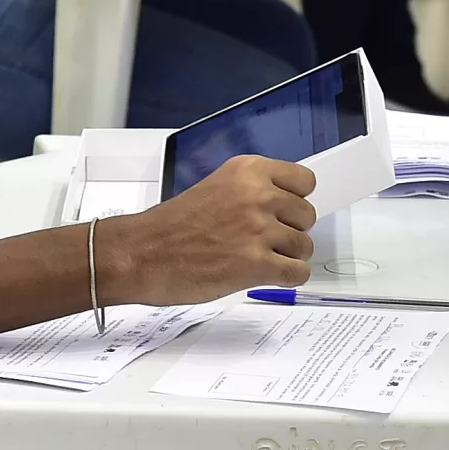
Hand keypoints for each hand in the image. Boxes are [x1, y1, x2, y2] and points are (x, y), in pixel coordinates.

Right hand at [109, 155, 317, 302]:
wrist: (141, 254)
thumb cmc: (170, 227)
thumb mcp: (216, 188)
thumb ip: (250, 191)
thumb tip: (283, 203)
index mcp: (247, 171)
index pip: (305, 180)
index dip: (295, 200)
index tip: (286, 211)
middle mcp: (257, 195)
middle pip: (307, 215)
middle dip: (290, 230)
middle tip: (264, 240)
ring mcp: (259, 230)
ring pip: (304, 246)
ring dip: (287, 257)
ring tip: (259, 259)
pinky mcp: (256, 264)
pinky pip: (298, 273)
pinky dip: (287, 278)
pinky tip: (267, 276)